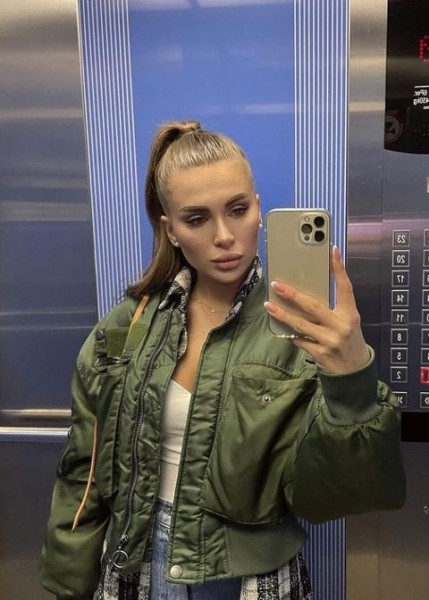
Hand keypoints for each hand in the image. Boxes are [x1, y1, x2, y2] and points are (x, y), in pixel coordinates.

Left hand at [264, 246, 369, 373]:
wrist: (354, 371)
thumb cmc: (348, 340)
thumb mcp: (348, 321)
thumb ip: (333, 308)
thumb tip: (308, 291)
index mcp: (350, 314)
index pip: (345, 288)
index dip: (339, 269)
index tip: (332, 252)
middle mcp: (341, 326)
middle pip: (313, 306)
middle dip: (293, 295)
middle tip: (278, 285)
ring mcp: (329, 340)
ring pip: (301, 324)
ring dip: (282, 314)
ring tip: (269, 305)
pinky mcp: (320, 353)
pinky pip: (299, 340)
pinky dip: (289, 333)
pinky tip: (280, 327)